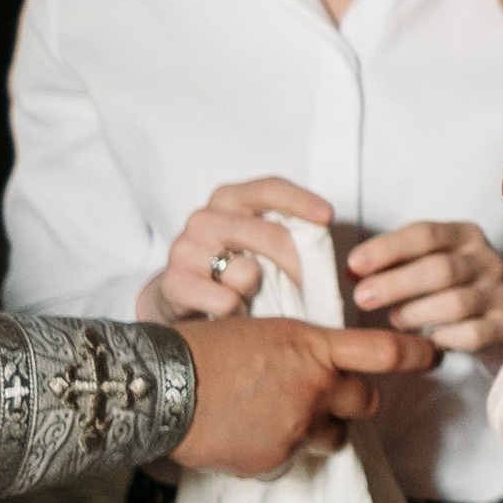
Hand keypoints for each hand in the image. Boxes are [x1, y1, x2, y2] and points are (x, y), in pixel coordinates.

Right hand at [138, 178, 330, 323]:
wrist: (180, 297)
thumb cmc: (228, 267)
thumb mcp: (256, 243)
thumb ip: (284, 235)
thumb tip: (323, 247)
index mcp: (230, 198)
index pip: (269, 189)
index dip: (300, 201)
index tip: (327, 216)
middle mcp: (205, 217)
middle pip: (269, 234)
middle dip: (296, 264)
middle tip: (305, 284)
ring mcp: (186, 248)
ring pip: (247, 273)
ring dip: (254, 292)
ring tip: (243, 294)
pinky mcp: (175, 282)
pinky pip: (227, 302)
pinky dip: (236, 313)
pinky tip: (227, 311)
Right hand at [169, 317, 438, 475]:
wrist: (160, 388)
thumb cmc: (205, 348)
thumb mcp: (263, 331)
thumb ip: (302, 348)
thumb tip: (321, 360)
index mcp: (311, 347)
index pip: (383, 351)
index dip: (416, 354)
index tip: (434, 355)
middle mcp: (313, 388)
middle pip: (365, 400)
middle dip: (355, 398)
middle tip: (332, 393)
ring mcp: (295, 428)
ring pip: (334, 436)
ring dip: (321, 427)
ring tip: (280, 414)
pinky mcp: (273, 460)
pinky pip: (292, 458)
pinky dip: (278, 447)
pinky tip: (248, 432)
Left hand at [346, 220, 502, 352]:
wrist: (492, 314)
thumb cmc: (446, 285)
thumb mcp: (424, 261)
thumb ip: (392, 262)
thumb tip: (353, 270)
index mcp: (466, 235)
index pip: (426, 234)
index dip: (388, 248)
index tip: (354, 263)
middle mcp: (488, 260)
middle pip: (440, 269)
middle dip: (395, 284)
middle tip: (362, 297)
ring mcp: (500, 293)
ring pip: (454, 303)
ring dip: (415, 313)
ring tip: (394, 320)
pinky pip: (471, 334)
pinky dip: (443, 338)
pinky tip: (427, 339)